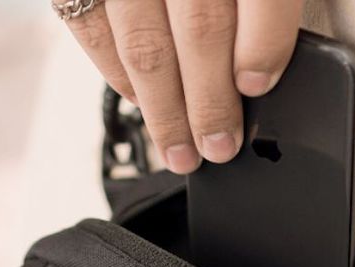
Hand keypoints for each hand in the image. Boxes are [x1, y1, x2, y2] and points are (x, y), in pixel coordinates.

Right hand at [64, 0, 303, 173]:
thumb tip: (262, 55)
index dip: (263, 46)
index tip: (258, 87)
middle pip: (200, 29)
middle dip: (211, 101)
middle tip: (220, 147)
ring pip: (144, 43)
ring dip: (164, 110)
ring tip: (180, 151)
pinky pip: (90, 27)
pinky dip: (115, 73)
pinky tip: (138, 102)